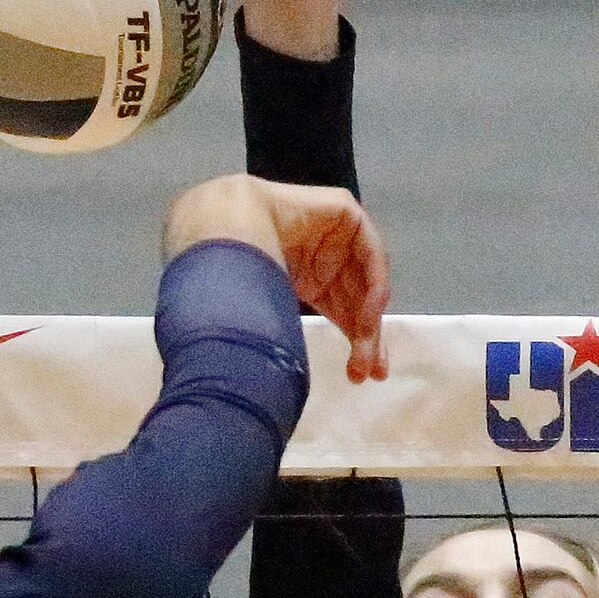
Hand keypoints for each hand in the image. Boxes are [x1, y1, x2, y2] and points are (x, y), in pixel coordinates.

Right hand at [165, 174, 389, 381]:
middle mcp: (326, 258)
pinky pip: (370, 252)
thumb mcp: (274, 316)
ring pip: (366, 281)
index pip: (342, 310)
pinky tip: (367, 314)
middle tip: (372, 372)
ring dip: (369, 319)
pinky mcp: (345, 214)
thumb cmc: (234, 276)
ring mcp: (337, 235)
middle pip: (357, 300)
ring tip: (366, 351)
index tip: (363, 375)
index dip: (356, 342)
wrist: (224, 233)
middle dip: (367, 338)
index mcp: (309, 277)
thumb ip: (290, 336)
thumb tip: (292, 383)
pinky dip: (374, 284)